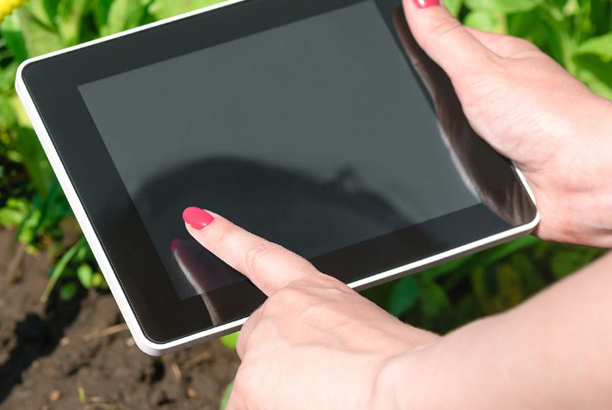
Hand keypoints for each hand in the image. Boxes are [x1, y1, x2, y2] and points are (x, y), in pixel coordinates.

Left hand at [182, 207, 435, 409]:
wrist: (415, 390)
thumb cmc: (414, 375)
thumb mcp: (375, 345)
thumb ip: (330, 348)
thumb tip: (319, 376)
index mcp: (319, 293)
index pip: (261, 259)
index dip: (225, 237)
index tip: (196, 220)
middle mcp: (281, 311)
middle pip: (263, 357)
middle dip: (285, 385)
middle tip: (333, 397)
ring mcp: (262, 345)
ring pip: (258, 394)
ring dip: (286, 406)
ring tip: (337, 404)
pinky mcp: (251, 381)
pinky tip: (312, 409)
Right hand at [402, 0, 611, 246]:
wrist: (588, 181)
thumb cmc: (548, 118)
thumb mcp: (481, 70)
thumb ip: (443, 36)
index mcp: (498, 59)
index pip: (443, 44)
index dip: (414, 49)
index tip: (386, 57)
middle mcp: (500, 95)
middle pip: (440, 93)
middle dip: (423, 107)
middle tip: (416, 113)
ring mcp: (499, 133)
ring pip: (445, 135)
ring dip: (437, 146)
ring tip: (438, 149)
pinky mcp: (499, 171)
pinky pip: (459, 169)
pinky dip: (453, 174)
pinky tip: (450, 174)